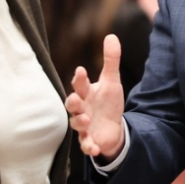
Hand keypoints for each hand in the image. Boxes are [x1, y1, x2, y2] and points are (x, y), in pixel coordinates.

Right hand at [65, 35, 125, 161]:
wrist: (112, 127)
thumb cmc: (108, 102)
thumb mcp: (112, 81)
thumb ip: (111, 60)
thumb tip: (111, 36)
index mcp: (86, 93)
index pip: (80, 84)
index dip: (79, 78)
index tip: (81, 71)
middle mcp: (82, 109)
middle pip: (72, 105)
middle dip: (73, 102)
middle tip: (78, 100)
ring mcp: (84, 126)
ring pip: (76, 124)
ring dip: (80, 123)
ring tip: (87, 120)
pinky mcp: (89, 140)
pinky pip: (86, 145)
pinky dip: (88, 147)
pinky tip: (94, 148)